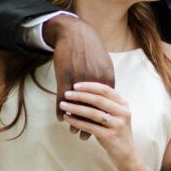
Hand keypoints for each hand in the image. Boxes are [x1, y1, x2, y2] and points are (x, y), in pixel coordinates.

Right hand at [44, 16, 114, 138]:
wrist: (75, 32)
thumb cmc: (90, 47)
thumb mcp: (104, 62)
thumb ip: (107, 79)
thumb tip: (110, 93)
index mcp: (106, 78)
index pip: (105, 104)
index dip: (102, 118)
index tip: (100, 129)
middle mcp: (94, 81)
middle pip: (92, 109)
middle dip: (90, 125)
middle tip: (87, 137)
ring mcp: (78, 79)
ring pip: (77, 106)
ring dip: (75, 121)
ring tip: (74, 132)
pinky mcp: (64, 76)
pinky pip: (62, 97)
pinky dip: (61, 110)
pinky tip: (60, 118)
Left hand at [59, 82, 138, 170]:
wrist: (126, 154)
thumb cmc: (115, 132)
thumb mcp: (114, 115)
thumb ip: (103, 104)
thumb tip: (80, 92)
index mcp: (124, 104)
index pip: (105, 89)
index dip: (89, 86)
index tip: (75, 85)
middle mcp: (123, 112)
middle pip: (98, 99)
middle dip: (80, 95)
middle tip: (66, 94)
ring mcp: (117, 125)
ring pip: (92, 113)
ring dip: (75, 108)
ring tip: (63, 105)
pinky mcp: (110, 136)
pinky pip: (89, 126)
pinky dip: (76, 121)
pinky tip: (67, 119)